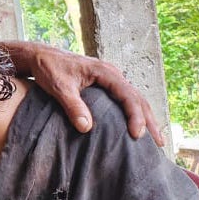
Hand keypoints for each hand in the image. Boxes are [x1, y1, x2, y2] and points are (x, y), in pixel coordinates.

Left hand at [31, 48, 161, 144]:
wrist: (40, 56)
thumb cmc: (49, 68)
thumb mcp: (59, 87)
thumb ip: (73, 106)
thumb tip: (86, 128)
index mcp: (105, 72)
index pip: (128, 95)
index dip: (135, 116)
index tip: (136, 134)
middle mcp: (112, 73)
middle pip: (137, 98)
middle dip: (149, 120)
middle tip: (158, 143)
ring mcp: (110, 78)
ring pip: (134, 98)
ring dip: (144, 117)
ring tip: (154, 139)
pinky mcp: (105, 84)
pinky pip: (125, 98)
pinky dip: (134, 112)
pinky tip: (136, 126)